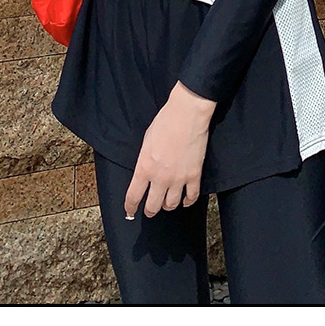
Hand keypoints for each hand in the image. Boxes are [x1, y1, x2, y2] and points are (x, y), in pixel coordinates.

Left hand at [124, 83, 215, 217]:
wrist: (187, 113)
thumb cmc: (165, 121)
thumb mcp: (146, 141)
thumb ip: (144, 161)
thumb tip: (146, 172)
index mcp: (144, 167)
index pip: (133, 196)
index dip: (130, 208)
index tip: (130, 211)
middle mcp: (160, 177)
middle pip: (152, 207)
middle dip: (149, 211)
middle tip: (150, 210)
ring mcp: (178, 178)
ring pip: (171, 205)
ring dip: (168, 206)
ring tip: (167, 203)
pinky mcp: (194, 175)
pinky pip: (191, 197)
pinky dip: (187, 201)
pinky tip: (185, 200)